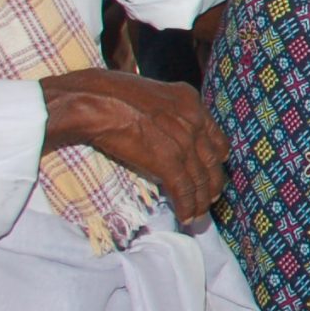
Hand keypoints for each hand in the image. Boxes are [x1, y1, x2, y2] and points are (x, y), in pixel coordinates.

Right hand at [41, 68, 227, 222]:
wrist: (93, 100)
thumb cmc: (107, 92)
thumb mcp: (149, 92)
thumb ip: (165, 109)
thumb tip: (160, 125)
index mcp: (190, 101)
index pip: (215, 136)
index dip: (216, 157)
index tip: (214, 168)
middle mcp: (194, 121)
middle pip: (212, 161)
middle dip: (212, 183)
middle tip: (211, 197)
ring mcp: (183, 142)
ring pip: (200, 179)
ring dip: (200, 201)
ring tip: (198, 214)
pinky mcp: (168, 161)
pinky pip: (183, 189)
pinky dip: (187, 206)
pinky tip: (186, 218)